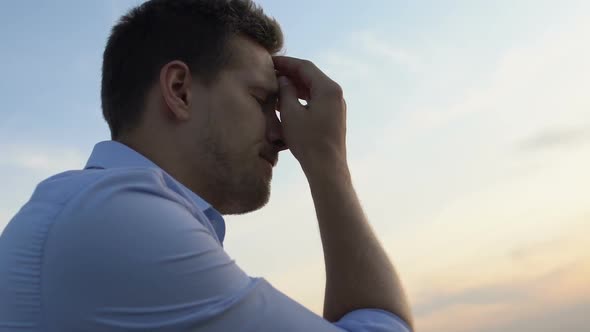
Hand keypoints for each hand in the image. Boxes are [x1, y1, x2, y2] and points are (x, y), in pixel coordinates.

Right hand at [272, 56, 347, 171]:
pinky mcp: (334, 117)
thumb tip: (284, 80)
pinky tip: (287, 102)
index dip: (286, 62)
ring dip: (295, 86)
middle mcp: (336, 94)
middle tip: (271, 72)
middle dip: (290, 73)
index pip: (305, 67)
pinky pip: (316, 100)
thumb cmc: (308, 141)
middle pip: (311, 76)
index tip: (270, 61)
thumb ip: (286, 91)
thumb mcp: (290, 113)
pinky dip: (302, 98)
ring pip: (313, 88)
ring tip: (276, 87)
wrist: (327, 168)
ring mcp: (336, 106)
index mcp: (328, 88)